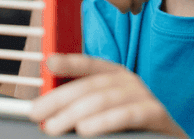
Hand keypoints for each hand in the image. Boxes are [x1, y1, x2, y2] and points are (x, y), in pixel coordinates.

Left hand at [30, 54, 187, 137]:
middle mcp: (129, 81)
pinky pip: (129, 114)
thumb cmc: (130, 130)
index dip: (70, 62)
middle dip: (60, 98)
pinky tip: (86, 129)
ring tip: (54, 126)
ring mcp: (144, 96)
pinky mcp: (156, 114)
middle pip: (91, 85)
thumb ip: (80, 107)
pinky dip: (106, 121)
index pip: (90, 65)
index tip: (49, 63)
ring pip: (105, 99)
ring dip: (75, 113)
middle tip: (37, 113)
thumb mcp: (105, 113)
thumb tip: (47, 110)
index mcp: (115, 76)